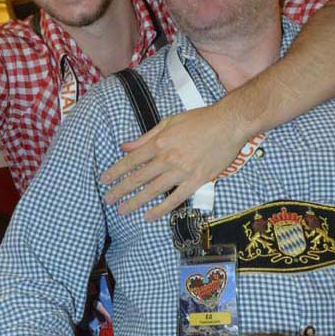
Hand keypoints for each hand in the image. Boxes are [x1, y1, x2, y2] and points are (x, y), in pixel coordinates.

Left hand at [102, 101, 249, 220]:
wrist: (229, 124)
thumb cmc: (200, 119)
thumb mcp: (169, 121)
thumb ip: (146, 137)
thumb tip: (126, 146)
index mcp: (159, 142)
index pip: (131, 160)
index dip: (116, 171)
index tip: (105, 181)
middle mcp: (168, 158)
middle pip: (138, 178)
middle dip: (121, 190)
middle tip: (108, 200)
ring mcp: (182, 171)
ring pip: (154, 190)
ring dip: (136, 202)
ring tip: (123, 210)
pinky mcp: (197, 180)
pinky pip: (176, 198)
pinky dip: (161, 209)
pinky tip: (150, 216)